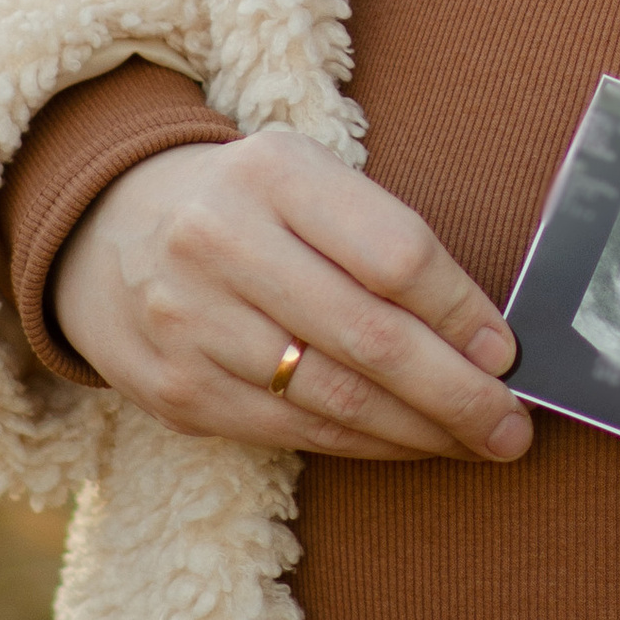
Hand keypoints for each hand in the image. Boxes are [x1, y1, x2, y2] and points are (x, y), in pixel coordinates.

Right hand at [52, 129, 533, 465]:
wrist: (107, 227)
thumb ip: (384, 238)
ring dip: (418, 432)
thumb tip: (484, 337)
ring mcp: (190, 322)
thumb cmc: (249, 203)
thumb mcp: (308, 177)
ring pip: (332, 399)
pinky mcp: (174, 390)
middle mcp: (222, 243)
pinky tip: (406, 446)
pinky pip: (290, 433)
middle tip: (512, 427)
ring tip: (474, 443)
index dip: (462, 312)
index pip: (394, 253)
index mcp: (274, 172)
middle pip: (369, 337)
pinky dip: (362, 447)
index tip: (509, 354)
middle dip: (456, 393)